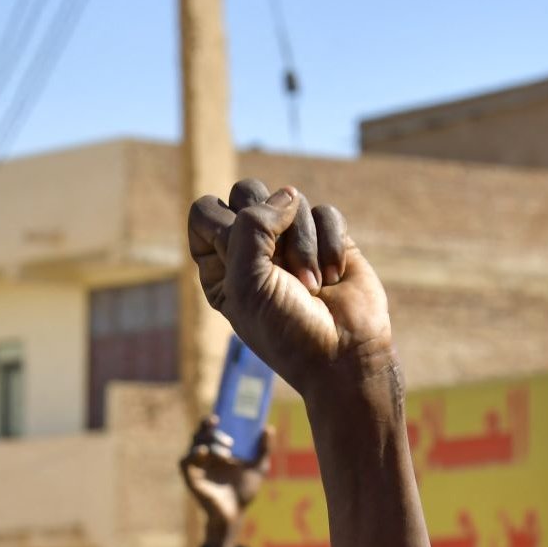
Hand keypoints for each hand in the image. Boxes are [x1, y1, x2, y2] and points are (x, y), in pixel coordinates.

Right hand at [180, 417, 270, 546]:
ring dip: (207, 443)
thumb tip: (268, 428)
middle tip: (225, 435)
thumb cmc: (244, 491)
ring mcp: (198, 467)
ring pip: (194, 445)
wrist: (235, 513)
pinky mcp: (191, 478)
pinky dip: (191, 455)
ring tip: (225, 453)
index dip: (210, 421)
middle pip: (200, 434)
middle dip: (210, 430)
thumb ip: (264, 449)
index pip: (210, 430)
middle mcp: (206, 456)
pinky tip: (203, 453)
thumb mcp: (258, 467)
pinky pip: (184, 461)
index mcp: (218, 450)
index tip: (218, 416)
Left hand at [187, 181, 392, 403]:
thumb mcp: (249, 283)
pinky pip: (325, 212)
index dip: (224, 224)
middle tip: (279, 265)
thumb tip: (287, 195)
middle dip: (268, 226)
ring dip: (304, 245)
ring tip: (311, 286)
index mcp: (219, 265)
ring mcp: (290, 243)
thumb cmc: (286, 330)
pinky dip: (331, 243)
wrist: (343, 355)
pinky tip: (334, 277)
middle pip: (247, 191)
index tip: (242, 259)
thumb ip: (252, 226)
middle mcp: (251, 250)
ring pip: (290, 200)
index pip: (204, 212)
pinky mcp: (327, 240)